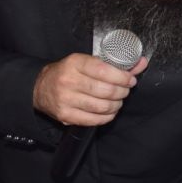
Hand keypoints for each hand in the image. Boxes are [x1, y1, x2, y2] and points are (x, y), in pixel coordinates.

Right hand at [33, 53, 147, 126]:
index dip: (122, 77)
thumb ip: (115, 64)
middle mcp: (68, 81)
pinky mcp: (65, 115)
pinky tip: (109, 111)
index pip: (104, 70)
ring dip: (116, 105)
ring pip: (102, 106)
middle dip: (122, 92)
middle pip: (106, 90)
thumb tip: (141, 63)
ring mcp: (65, 99)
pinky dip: (107, 117)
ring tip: (118, 100)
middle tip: (125, 90)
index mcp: (75, 63)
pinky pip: (94, 120)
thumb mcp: (87, 62)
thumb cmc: (69, 72)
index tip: (130, 79)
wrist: (40, 87)